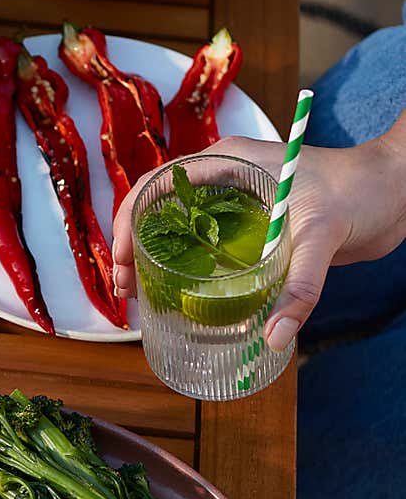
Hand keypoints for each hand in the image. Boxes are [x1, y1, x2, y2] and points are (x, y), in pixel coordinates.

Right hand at [113, 128, 405, 351]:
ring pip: (177, 226)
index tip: (121, 258)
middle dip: (132, 244)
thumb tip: (275, 337)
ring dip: (154, 257)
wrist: (396, 190)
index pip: (159, 183)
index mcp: (228, 161)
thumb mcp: (324, 236)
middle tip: (126, 287)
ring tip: (141, 294)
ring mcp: (236, 200)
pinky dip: (185, 264)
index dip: (129, 219)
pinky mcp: (251, 223)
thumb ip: (300, 286)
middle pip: (158, 207)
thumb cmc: (360, 192)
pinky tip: (180, 292)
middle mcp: (224, 178)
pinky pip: (204, 242)